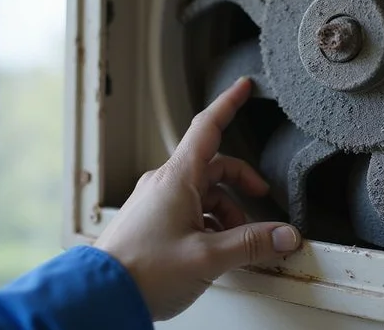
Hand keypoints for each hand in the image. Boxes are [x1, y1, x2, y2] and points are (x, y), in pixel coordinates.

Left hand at [94, 77, 300, 320]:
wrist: (99, 297)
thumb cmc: (143, 271)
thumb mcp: (208, 257)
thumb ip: (252, 243)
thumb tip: (284, 235)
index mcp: (177, 178)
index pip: (208, 127)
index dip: (228, 104)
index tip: (243, 87)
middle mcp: (164, 184)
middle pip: (214, 167)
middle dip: (242, 183)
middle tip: (263, 200)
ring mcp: (156, 202)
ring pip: (203, 192)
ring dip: (227, 212)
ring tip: (236, 242)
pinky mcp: (151, 221)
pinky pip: (189, 210)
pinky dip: (209, 223)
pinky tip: (215, 250)